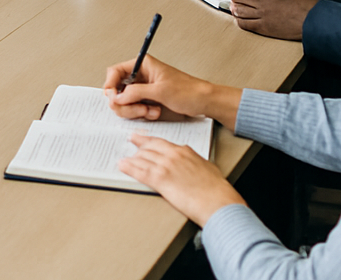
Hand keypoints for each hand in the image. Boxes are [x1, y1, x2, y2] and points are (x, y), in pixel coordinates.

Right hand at [103, 55, 238, 128]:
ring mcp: (142, 88)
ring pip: (125, 101)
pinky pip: (135, 108)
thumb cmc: (187, 90)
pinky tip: (155, 112)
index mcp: (142, 64)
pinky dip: (142, 113)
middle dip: (127, 103)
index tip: (113, 98)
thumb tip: (118, 97)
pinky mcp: (147, 99)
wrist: (203, 102)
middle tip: (140, 108)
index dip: (111, 85)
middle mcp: (140, 75)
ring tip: (151, 110)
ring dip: (136, 110)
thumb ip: (136, 93)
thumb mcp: (159, 91)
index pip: (115, 72)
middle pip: (118, 89)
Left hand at [118, 133, 245, 226]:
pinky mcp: (160, 180)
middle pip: (150, 147)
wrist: (218, 202)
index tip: (145, 139)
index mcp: (184, 151)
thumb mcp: (207, 167)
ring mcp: (165, 166)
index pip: (162, 143)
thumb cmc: (217, 189)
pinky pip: (139, 171)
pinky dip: (129, 167)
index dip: (151, 141)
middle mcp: (173, 155)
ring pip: (143, 158)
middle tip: (131, 141)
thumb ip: (195, 161)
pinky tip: (123, 165)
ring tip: (125, 157)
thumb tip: (192, 162)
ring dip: (132, 158)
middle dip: (139, 145)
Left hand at [228, 0, 319, 39]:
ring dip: (234, 10)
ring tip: (235, 10)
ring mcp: (261, 16)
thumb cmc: (299, 4)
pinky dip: (239, 21)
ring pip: (237, 11)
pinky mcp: (263, 28)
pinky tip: (240, 20)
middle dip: (234, 0)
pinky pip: (244, 24)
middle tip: (234, 2)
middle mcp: (260, 2)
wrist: (309, 18)